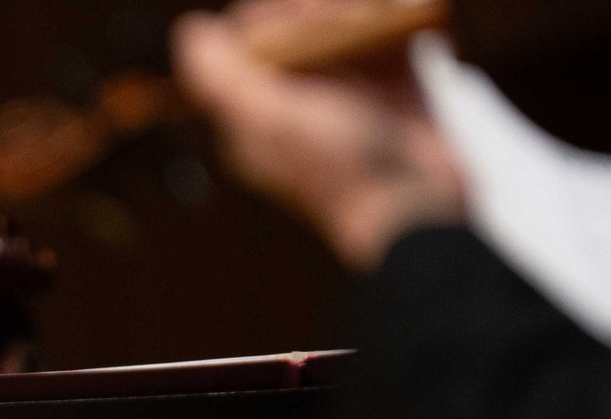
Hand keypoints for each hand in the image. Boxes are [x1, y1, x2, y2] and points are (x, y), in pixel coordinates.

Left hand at [172, 1, 465, 269]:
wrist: (420, 208)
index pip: (250, 42)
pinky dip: (400, 19)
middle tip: (348, 16)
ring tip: (387, 12)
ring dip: (364, 10)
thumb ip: (224, 79)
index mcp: (256, 116)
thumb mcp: (273, 124)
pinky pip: (390, 40)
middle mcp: (297, 104)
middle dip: (324, 10)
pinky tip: (411, 10)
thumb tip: (190, 30)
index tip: (306, 15)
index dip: (275, 15)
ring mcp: (346, 97)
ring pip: (345, 28)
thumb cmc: (343, 170)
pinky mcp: (393, 92)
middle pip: (298, 29)